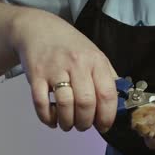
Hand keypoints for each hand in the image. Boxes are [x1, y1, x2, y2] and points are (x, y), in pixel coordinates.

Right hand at [9, 9, 118, 132]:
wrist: (39, 29)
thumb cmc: (70, 46)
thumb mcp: (94, 54)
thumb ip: (107, 77)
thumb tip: (118, 104)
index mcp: (96, 60)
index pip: (107, 94)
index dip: (107, 116)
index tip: (104, 125)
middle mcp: (77, 64)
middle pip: (86, 103)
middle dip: (86, 123)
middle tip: (83, 126)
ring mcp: (55, 69)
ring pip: (65, 105)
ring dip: (67, 123)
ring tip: (68, 124)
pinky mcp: (36, 75)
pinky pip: (41, 103)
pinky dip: (47, 117)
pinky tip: (52, 119)